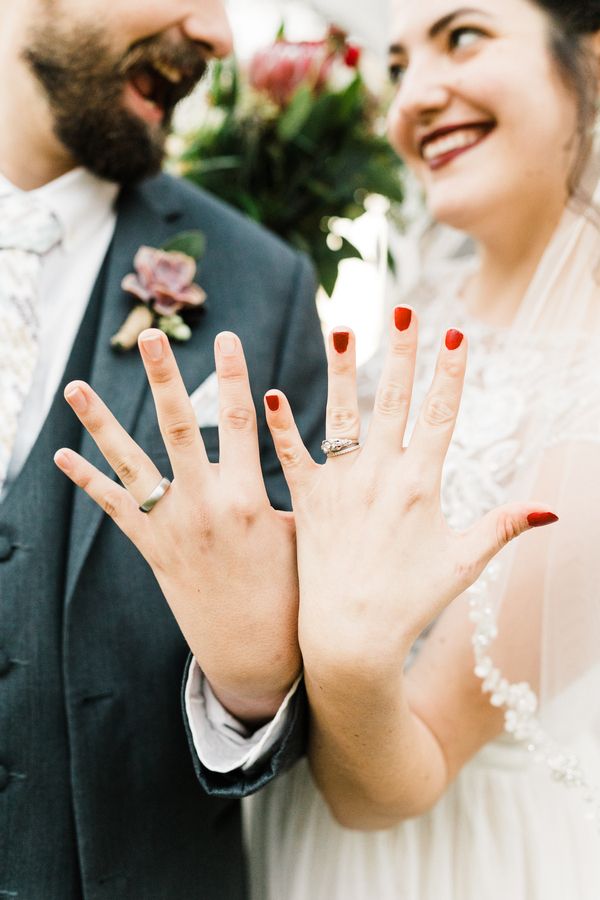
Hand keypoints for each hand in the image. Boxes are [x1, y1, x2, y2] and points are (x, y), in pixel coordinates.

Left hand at [54, 329, 299, 724]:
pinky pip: (115, 509)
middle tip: (150, 335)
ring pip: (130, 463)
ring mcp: (171, 527)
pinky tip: (61, 456)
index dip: (235, 375)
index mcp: (247, 499)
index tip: (228, 336)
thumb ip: (295, 485)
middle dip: (164, 377)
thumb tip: (305, 446)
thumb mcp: (301, 533)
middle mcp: (202, 506)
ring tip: (75, 386)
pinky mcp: (152, 548)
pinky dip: (88, 481)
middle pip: (179, 427)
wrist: (256, 654)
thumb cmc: (291, 593)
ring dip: (101, 422)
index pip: (241, 421)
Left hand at [262, 308, 557, 680]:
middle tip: (404, 308)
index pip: (441, 415)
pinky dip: (281, 427)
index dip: (451, 372)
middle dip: (402, 351)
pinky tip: (269, 394)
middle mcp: (381, 476)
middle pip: (394, 401)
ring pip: (342, 415)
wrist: (352, 637)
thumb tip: (552, 509)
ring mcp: (341, 486)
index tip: (455, 332)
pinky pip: (291, 456)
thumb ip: (504, 527)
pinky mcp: (308, 501)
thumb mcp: (464, 562)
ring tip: (341, 327)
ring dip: (342, 369)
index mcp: (422, 484)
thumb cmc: (412, 601)